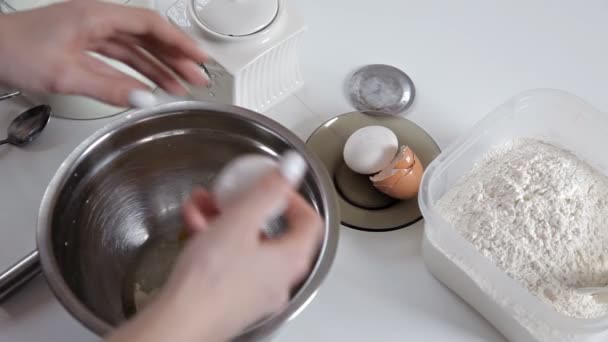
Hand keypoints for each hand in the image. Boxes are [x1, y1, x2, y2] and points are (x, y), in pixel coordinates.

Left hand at [0, 0, 206, 105]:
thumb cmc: (14, 52)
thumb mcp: (64, 74)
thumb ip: (109, 87)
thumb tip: (145, 99)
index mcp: (96, 17)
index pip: (150, 25)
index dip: (179, 42)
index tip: (199, 57)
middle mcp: (97, 20)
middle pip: (149, 36)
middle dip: (176, 56)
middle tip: (198, 76)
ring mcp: (91, 33)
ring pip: (137, 48)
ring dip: (161, 66)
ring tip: (182, 85)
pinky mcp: (85, 45)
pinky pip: (122, 56)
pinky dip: (139, 71)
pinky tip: (152, 85)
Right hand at [106, 171, 323, 341]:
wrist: (179, 323)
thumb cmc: (211, 279)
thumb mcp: (241, 221)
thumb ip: (269, 190)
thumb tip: (294, 166)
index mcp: (290, 260)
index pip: (309, 222)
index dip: (293, 198)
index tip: (273, 186)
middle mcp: (278, 279)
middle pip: (271, 232)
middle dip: (244, 206)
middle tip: (228, 194)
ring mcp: (256, 292)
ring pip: (246, 245)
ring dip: (224, 220)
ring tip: (200, 206)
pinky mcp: (232, 299)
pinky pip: (230, 262)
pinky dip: (215, 241)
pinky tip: (192, 227)